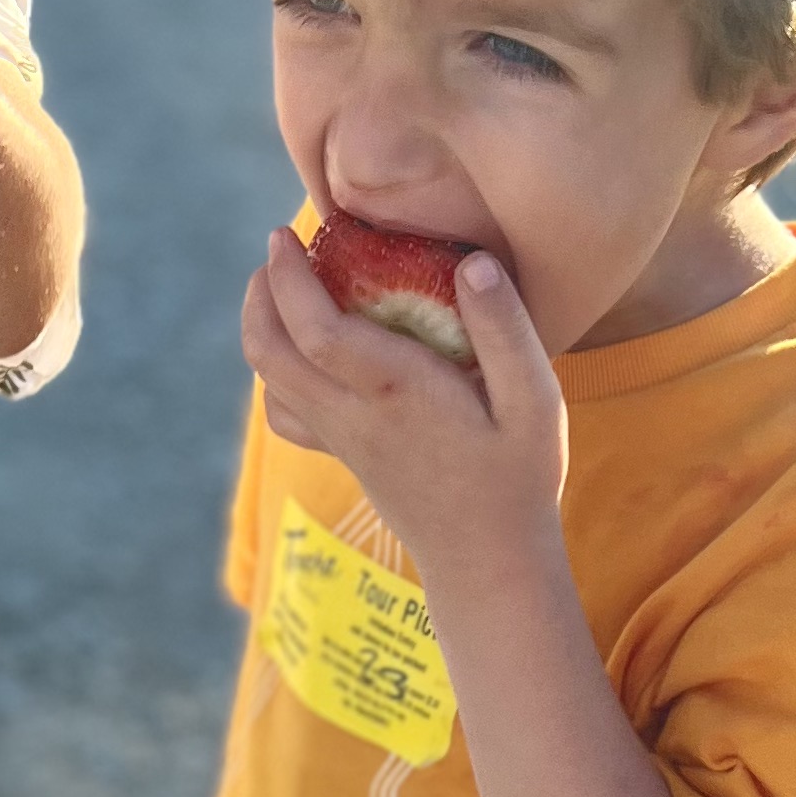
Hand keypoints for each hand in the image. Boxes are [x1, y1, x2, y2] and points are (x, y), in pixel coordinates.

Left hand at [241, 230, 569, 591]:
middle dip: (260, 295)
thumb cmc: (519, 476)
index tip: (285, 236)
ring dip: (262, 330)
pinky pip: (285, 417)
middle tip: (277, 251)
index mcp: (396, 393)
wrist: (489, 560)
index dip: (289, 280)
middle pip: (270, 354)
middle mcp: (354, 417)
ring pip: (269, 383)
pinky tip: (301, 353)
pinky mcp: (343, 457)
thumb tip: (471, 263)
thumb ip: (505, 330)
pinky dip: (274, 377)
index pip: (316, 330)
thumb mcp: (534, 401)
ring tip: (282, 289)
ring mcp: (341, 441)